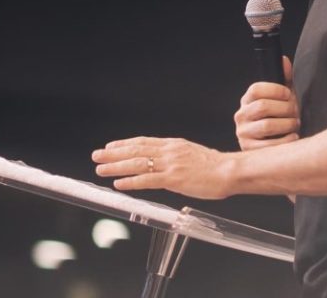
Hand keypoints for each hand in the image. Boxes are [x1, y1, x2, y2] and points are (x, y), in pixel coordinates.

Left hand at [92, 136, 233, 199]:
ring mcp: (171, 164)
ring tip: (101, 169)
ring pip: (137, 163)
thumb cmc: (216, 167)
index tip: (111, 146)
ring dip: (116, 166)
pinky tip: (119, 184)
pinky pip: (147, 180)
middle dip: (114, 153)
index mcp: (174, 144)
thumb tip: (165, 165)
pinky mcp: (174, 179)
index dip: (125, 144)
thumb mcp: (193, 155)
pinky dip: (131, 182)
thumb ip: (177, 158)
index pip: (143, 141)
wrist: (230, 170)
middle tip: (97, 155)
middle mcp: (169, 151)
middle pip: (135, 150)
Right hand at [234, 56, 299, 150]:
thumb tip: (283, 61)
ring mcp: (243, 133)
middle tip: (296, 111)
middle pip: (263, 106)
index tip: (288, 94)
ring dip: (286, 124)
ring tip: (295, 124)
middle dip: (285, 108)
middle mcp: (241, 115)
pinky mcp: (249, 150)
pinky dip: (285, 141)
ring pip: (266, 125)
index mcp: (247, 100)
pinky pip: (269, 145)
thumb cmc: (279, 116)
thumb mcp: (281, 97)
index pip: (256, 89)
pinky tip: (293, 137)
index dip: (275, 90)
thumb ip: (283, 79)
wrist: (272, 143)